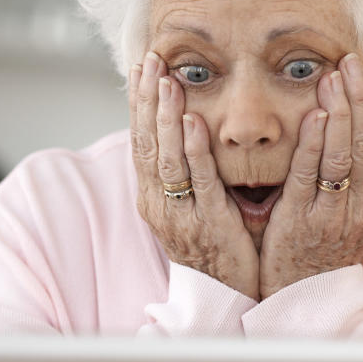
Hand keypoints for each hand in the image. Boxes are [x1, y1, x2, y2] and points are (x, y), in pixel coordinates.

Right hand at [129, 51, 259, 299]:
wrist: (223, 299)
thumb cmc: (212, 249)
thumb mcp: (190, 206)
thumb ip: (186, 171)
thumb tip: (185, 129)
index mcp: (153, 197)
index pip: (141, 141)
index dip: (139, 104)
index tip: (141, 68)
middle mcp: (159, 203)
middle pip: (147, 143)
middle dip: (148, 100)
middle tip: (150, 62)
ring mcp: (181, 214)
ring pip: (168, 159)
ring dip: (167, 118)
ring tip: (167, 82)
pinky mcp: (209, 224)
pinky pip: (200, 183)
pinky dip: (194, 151)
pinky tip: (193, 124)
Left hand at [258, 53, 362, 298]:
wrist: (305, 297)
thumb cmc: (325, 246)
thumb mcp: (352, 208)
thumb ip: (357, 170)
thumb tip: (359, 123)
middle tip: (355, 61)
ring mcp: (335, 215)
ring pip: (344, 156)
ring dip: (341, 113)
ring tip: (335, 77)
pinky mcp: (303, 222)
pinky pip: (310, 176)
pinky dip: (314, 144)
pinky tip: (315, 116)